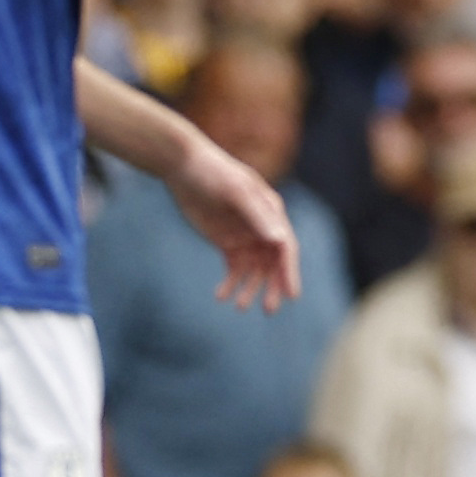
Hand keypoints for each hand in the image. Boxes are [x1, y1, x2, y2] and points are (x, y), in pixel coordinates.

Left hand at [166, 130, 300, 310]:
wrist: (184, 166)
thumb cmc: (214, 173)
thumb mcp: (235, 192)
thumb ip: (257, 215)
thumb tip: (279, 239)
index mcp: (272, 213)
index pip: (286, 248)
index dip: (290, 272)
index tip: (291, 295)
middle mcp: (262, 227)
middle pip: (272, 264)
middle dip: (272, 287)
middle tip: (269, 309)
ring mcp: (244, 235)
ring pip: (253, 270)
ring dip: (249, 289)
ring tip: (240, 306)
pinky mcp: (226, 241)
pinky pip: (233, 269)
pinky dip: (230, 283)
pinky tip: (221, 296)